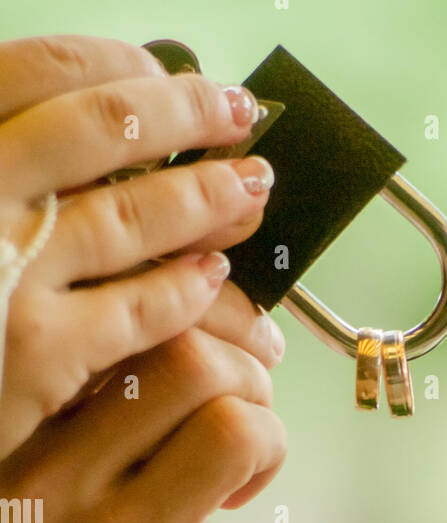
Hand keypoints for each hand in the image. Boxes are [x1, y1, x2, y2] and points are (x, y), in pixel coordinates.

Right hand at [0, 34, 274, 454]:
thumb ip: (11, 191)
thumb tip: (87, 154)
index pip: (31, 73)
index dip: (112, 69)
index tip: (162, 76)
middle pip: (100, 127)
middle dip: (185, 115)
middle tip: (237, 117)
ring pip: (130, 216)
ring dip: (205, 200)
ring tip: (251, 197)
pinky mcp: (34, 357)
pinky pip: (136, 312)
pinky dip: (186, 292)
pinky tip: (216, 282)